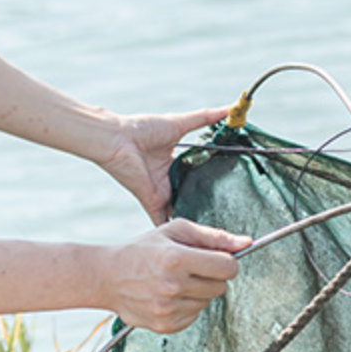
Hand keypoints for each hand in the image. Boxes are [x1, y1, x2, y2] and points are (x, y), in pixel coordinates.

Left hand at [97, 107, 229, 224]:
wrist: (118, 139)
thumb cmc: (143, 128)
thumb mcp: (180, 123)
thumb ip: (205, 118)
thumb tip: (230, 108)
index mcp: (174, 164)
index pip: (196, 176)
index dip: (212, 182)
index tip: (232, 188)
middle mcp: (168, 180)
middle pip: (190, 196)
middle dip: (206, 205)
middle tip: (228, 214)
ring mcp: (160, 192)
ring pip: (180, 211)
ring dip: (193, 221)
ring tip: (215, 233)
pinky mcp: (152, 201)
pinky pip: (164, 221)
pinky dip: (174, 231)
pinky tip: (190, 243)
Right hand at [99, 219, 250, 333]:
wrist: (107, 277)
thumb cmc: (142, 250)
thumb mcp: (174, 231)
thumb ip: (213, 236)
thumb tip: (247, 242)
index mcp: (176, 258)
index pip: (228, 267)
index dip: (226, 261)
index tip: (216, 259)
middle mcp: (173, 286)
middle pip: (221, 286)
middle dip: (211, 276)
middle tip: (191, 268)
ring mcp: (168, 309)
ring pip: (208, 302)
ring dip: (199, 291)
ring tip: (176, 281)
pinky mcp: (165, 325)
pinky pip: (195, 316)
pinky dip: (187, 306)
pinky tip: (169, 295)